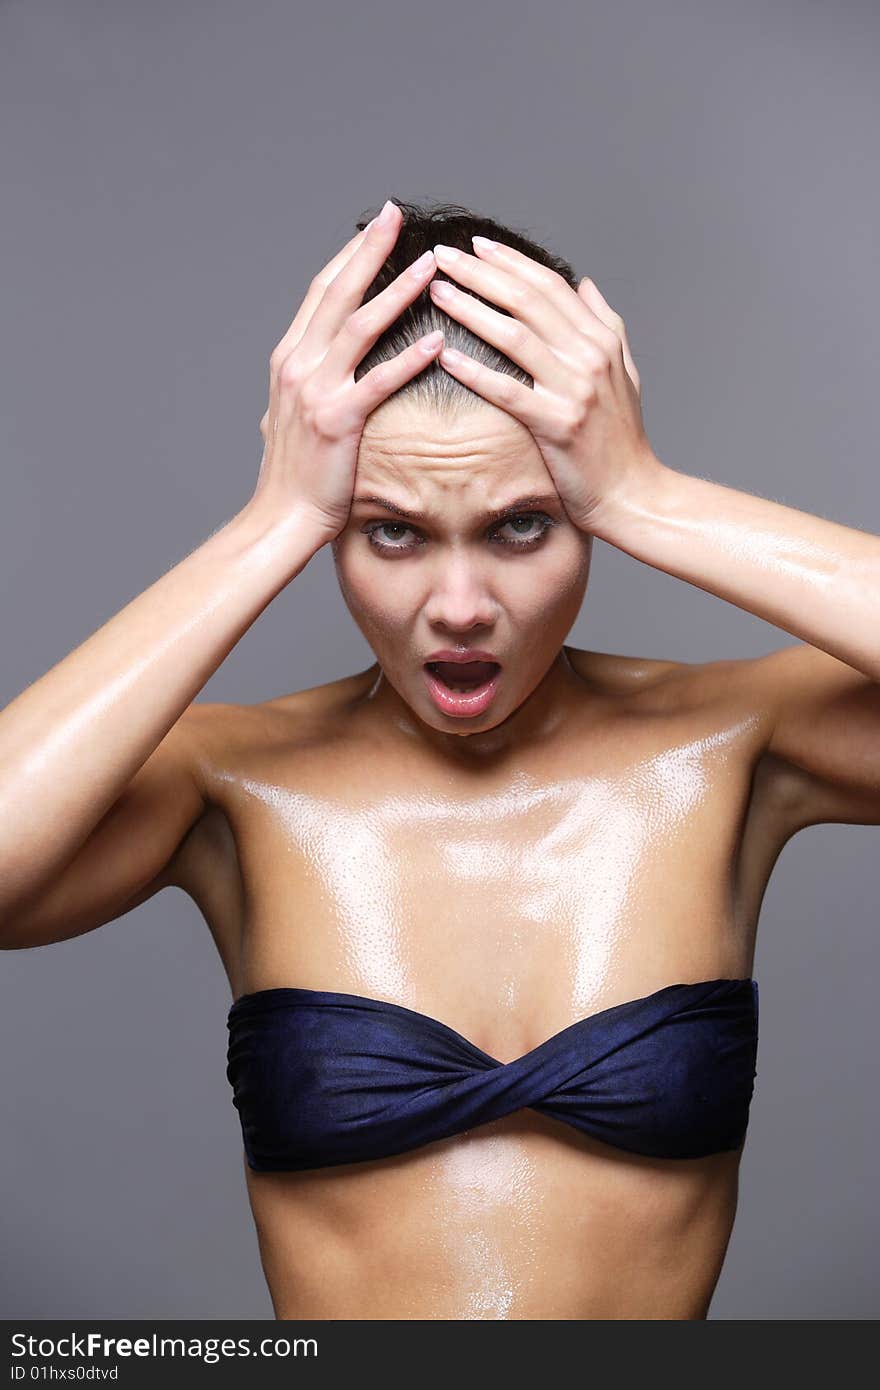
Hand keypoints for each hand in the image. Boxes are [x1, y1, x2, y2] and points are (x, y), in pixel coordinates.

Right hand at [251, 200, 443, 541]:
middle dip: (369, 251)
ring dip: (397, 292)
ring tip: (431, 266)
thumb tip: (325, 362)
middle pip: (337, 294)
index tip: (378, 227)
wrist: (281, 516)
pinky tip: (435, 340)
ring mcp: (315, 391)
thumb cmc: (297, 472)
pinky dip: (406, 359)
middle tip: (399, 216)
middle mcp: (297, 365)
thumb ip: (311, 381)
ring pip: (359, 328)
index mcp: (289, 358)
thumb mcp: (294, 414)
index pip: (322, 292)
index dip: (349, 256)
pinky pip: (377, 382)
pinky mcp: (337, 421)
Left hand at [427, 238, 658, 532]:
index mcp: (601, 339)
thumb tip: (584, 283)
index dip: (511, 262)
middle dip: (481, 273)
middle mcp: (589, 357)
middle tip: (442, 255)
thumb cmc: (621, 438)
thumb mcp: (625, 372)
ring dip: (471, 309)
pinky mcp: (557, 424)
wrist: (633, 493)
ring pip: (514, 335)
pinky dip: (475, 371)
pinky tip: (445, 355)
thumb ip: (605, 323)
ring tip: (437, 290)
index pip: (550, 286)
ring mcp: (574, 389)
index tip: (477, 245)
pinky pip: (508, 391)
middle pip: (527, 300)